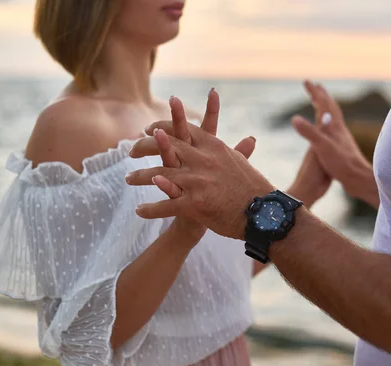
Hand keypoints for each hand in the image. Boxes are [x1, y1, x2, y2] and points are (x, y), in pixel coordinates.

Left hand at [127, 91, 272, 239]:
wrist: (262, 215)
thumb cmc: (254, 189)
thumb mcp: (242, 164)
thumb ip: (238, 150)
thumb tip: (249, 139)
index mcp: (213, 146)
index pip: (181, 129)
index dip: (161, 126)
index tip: (148, 128)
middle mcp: (202, 159)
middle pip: (164, 146)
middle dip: (143, 147)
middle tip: (130, 151)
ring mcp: (197, 181)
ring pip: (158, 174)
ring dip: (139, 177)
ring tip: (127, 179)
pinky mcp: (194, 204)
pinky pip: (165, 206)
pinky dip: (150, 209)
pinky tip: (139, 210)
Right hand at [293, 81, 378, 207]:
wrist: (358, 179)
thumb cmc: (341, 164)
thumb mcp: (321, 147)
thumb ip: (308, 132)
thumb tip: (294, 118)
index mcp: (333, 127)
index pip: (323, 104)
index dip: (314, 92)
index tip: (306, 81)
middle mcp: (339, 130)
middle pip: (331, 108)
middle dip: (322, 96)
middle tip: (316, 86)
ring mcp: (342, 139)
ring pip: (334, 119)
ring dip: (327, 109)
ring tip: (322, 106)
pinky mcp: (343, 149)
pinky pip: (334, 131)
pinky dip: (329, 125)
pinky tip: (328, 132)